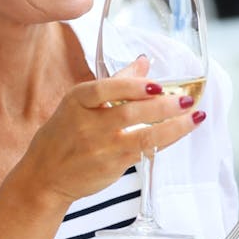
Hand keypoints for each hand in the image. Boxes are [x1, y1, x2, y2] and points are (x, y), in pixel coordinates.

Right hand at [19, 56, 205, 206]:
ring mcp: (100, 147)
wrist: (44, 176)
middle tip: (186, 100)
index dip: (133, 86)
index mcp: (78, 100)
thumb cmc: (64, 134)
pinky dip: (165, 140)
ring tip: (194, 116)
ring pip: (142, 136)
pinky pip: (144, 151)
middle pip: (129, 112)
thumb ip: (115, 82)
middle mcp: (87, 124)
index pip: (106, 89)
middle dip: (162, 106)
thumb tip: (144, 62)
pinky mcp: (112, 165)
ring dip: (173, 126)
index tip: (157, 84)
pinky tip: (181, 131)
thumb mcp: (81, 103)